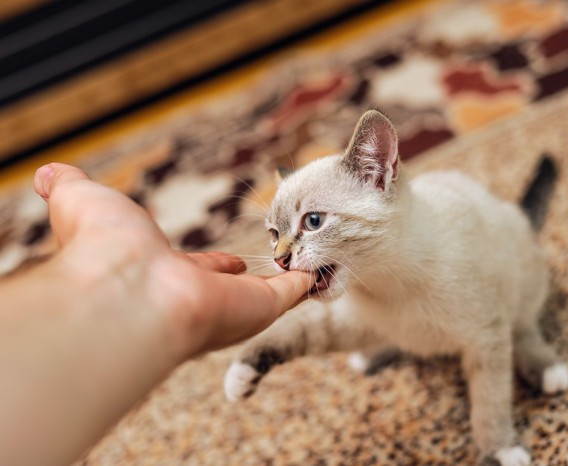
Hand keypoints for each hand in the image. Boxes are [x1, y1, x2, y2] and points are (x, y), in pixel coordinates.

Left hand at [34, 163, 314, 357]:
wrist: (123, 289)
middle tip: (263, 268)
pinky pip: (288, 295)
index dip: (209, 265)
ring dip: (279, 284)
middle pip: (229, 289)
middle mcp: (194, 297)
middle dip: (243, 280)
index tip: (225, 259)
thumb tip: (48, 174)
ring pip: (261, 295)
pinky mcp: (256, 308)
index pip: (193, 272)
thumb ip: (71, 189)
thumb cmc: (100, 249)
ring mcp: (227, 306)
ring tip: (300, 268)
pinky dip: (302, 285)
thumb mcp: (80, 202)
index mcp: (161, 276)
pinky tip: (314, 277)